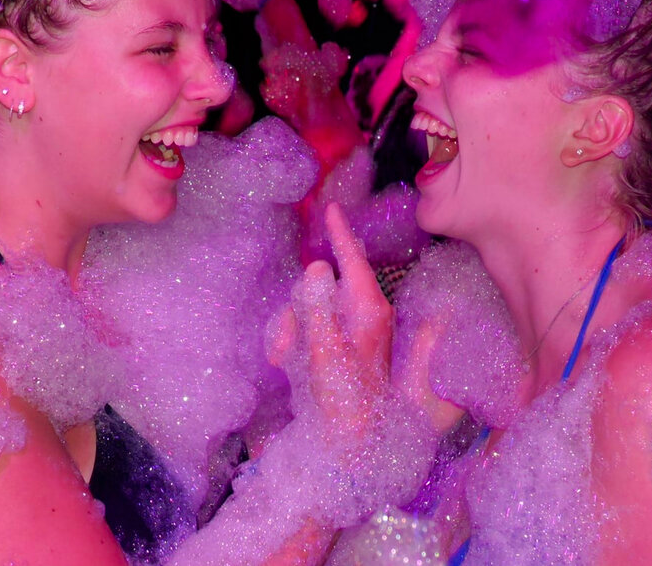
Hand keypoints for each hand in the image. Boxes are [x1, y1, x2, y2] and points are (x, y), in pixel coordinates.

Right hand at [269, 204, 392, 430]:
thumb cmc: (344, 398)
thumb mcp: (325, 351)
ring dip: (290, 327)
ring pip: (308, 305)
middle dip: (297, 306)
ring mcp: (350, 329)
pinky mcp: (337, 344)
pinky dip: (292, 339)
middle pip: (320, 284)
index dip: (340, 234)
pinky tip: (284, 361)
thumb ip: (318, 307)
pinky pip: (308, 325)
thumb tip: (317, 266)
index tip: (331, 209)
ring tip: (283, 357)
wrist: (348, 442)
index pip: (353, 260)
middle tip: (284, 341)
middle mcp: (363, 313)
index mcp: (369, 309)